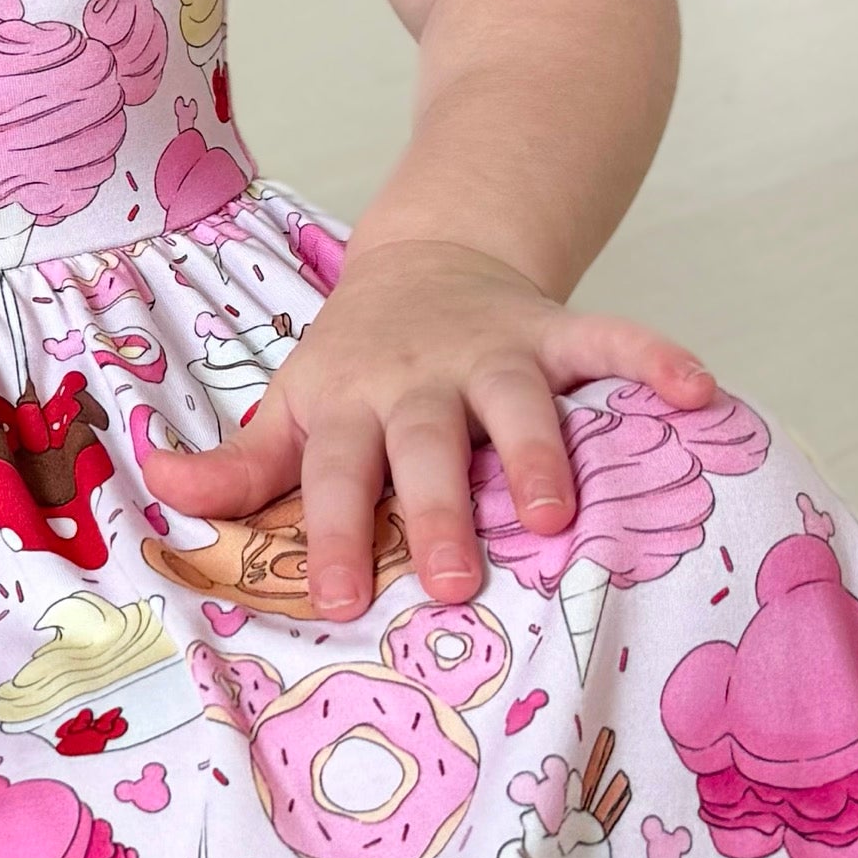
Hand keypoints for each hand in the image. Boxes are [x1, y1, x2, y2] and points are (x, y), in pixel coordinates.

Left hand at [141, 234, 716, 619]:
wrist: (426, 256)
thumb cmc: (355, 365)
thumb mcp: (291, 405)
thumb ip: (239, 462)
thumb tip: (158, 484)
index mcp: (348, 404)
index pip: (335, 474)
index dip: (336, 534)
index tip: (343, 601)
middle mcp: (419, 379)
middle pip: (426, 445)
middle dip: (440, 511)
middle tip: (458, 583)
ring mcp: (492, 350)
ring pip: (517, 401)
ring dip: (537, 454)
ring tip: (553, 517)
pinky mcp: (555, 330)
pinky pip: (611, 340)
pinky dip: (655, 359)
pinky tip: (700, 394)